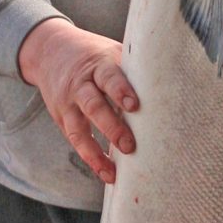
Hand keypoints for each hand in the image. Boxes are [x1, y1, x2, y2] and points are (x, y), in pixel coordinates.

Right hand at [18, 18, 138, 183]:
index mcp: (99, 65)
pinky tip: (105, 172)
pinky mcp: (61, 118)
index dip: (121, 91)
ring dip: (95, 152)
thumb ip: (133, 70)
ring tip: (112, 172)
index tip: (134, 106)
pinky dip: (90, 157)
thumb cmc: (95, 56)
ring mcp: (68, 103)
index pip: (109, 77)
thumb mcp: (111, 53)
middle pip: (93, 106)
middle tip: (129, 146)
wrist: (50, 50)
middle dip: (111, 127)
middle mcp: (80, 85)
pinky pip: (75, 141)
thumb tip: (172, 87)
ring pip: (78, 129)